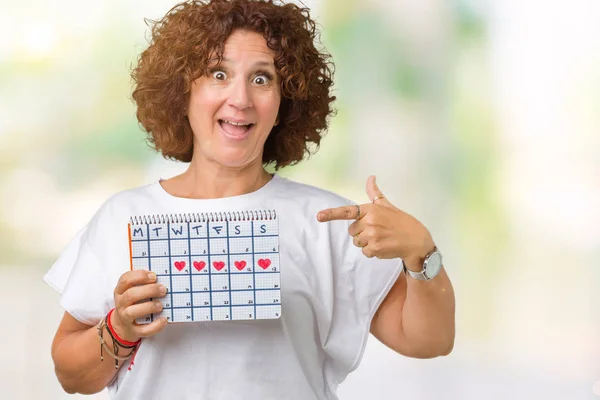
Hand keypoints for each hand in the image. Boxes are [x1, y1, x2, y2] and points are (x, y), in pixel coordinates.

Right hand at [111, 270, 167, 341]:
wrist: (123, 325)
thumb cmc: (133, 303)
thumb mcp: (133, 291)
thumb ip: (144, 284)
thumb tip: (162, 278)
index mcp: (120, 290)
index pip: (125, 280)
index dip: (140, 276)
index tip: (154, 276)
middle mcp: (121, 303)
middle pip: (130, 295)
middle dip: (149, 290)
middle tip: (163, 289)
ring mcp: (125, 318)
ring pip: (132, 312)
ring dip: (149, 307)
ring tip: (160, 305)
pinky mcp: (133, 330)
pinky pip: (143, 330)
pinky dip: (154, 326)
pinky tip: (164, 320)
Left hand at [317, 175, 434, 269]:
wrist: (417, 240)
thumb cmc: (401, 222)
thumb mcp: (388, 205)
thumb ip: (375, 193)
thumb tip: (371, 177)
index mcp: (371, 210)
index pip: (347, 211)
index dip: (331, 214)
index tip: (319, 216)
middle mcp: (369, 222)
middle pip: (352, 231)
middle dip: (361, 233)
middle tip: (378, 231)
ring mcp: (372, 236)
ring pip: (357, 243)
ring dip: (367, 243)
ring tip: (382, 239)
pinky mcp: (375, 249)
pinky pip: (365, 252)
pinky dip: (373, 252)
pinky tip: (384, 247)